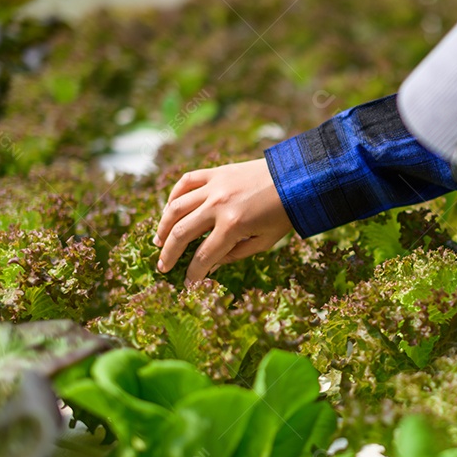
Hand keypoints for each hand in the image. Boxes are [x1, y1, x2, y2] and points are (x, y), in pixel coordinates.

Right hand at [155, 158, 293, 285]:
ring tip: (158, 241)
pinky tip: (170, 210)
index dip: (193, 274)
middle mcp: (219, 205)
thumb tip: (210, 264)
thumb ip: (235, 254)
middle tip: (162, 267)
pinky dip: (174, 196)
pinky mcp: (216, 172)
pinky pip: (186, 182)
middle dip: (169, 254)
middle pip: (182, 233)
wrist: (297, 178)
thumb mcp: (265, 242)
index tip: (187, 284)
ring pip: (176, 207)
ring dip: (163, 227)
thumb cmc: (284, 213)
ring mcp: (215, 186)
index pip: (203, 256)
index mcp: (233, 226)